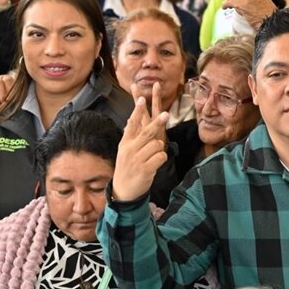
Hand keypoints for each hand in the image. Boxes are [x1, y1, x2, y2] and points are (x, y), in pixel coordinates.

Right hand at [110, 86, 169, 202]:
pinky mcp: (145, 169)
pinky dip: (161, 159)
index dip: (137, 111)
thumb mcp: (124, 151)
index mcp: (125, 143)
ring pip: (157, 145)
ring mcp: (136, 160)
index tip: (142, 98)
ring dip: (159, 149)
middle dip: (158, 122)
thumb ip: (131, 137)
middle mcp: (129, 150)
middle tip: (166, 114)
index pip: (132, 124)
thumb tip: (131, 121)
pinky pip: (160, 157)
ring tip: (153, 157)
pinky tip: (155, 164)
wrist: (123, 191)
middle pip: (147, 132)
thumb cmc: (127, 168)